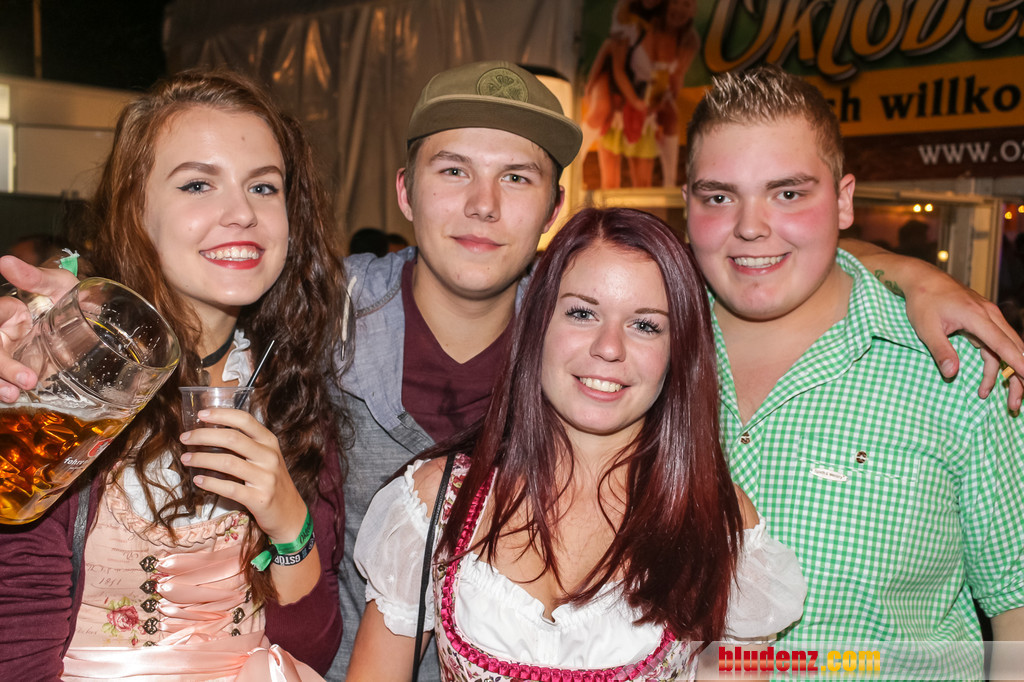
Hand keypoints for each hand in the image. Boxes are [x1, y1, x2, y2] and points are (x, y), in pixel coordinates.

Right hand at [0, 256, 78, 401]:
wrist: (98, 322)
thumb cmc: (74, 297)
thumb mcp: (59, 284)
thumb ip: (34, 277)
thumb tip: (4, 261)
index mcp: (9, 313)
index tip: (13, 330)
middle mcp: (5, 334)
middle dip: (1, 366)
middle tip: (25, 380)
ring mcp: (13, 355)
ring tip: (12, 395)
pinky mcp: (24, 372)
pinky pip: (6, 382)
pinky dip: (5, 390)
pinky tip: (14, 398)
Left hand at [179, 407, 305, 541]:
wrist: (290, 514)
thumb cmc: (272, 482)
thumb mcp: (266, 458)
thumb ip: (247, 444)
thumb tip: (210, 432)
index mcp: (270, 442)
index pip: (245, 420)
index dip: (221, 415)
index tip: (200, 414)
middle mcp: (269, 457)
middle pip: (232, 438)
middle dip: (203, 436)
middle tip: (185, 438)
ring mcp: (266, 478)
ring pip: (228, 462)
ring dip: (201, 459)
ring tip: (186, 459)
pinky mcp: (260, 499)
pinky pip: (230, 488)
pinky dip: (210, 483)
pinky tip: (198, 480)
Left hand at [902, 265, 1023, 409]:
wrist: (922, 278)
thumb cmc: (923, 301)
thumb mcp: (926, 328)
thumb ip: (940, 351)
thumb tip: (951, 374)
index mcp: (977, 316)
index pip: (1004, 344)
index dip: (1018, 364)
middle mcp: (990, 316)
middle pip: (1013, 349)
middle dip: (1019, 377)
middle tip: (1015, 403)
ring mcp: (989, 317)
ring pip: (1007, 349)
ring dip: (1008, 375)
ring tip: (1004, 401)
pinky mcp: (984, 321)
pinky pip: (996, 346)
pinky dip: (994, 365)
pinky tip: (986, 384)